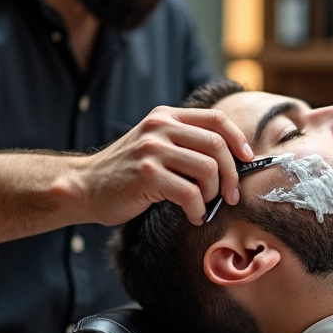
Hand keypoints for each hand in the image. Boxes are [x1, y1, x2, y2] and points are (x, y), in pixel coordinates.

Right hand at [74, 106, 252, 225]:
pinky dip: (198, 209)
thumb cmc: (126, 173)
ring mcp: (152, 149)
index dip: (238, 139)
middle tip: (231, 195)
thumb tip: (232, 159)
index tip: (247, 159)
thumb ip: (184, 142)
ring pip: (207, 169)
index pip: (216, 119)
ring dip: (214, 194)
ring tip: (205, 206)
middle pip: (217, 145)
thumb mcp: (154, 144)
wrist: (84, 186)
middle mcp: (159, 128)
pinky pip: (190, 193)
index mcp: (165, 116)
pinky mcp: (147, 175)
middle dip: (231, 174)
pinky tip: (193, 216)